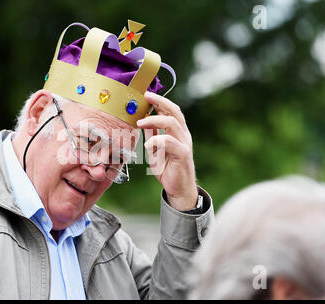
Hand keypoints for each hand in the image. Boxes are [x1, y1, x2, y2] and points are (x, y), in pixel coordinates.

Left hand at [137, 91, 197, 210]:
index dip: (160, 100)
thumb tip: (142, 122)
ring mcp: (185, 144)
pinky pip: (169, 142)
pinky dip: (157, 140)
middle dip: (159, 102)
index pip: (171, 110)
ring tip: (140, 123)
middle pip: (174, 111)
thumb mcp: (155, 150)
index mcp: (178, 132)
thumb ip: (152, 136)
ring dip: (154, 120)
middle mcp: (183, 135)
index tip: (146, 94)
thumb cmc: (168, 169)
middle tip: (145, 97)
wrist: (179, 189)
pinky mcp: (183, 154)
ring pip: (172, 123)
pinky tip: (147, 145)